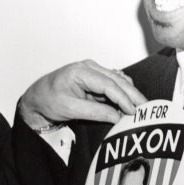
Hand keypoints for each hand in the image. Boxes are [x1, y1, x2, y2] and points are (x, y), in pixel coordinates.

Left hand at [19, 60, 145, 127]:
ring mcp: (93, 71)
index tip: (133, 111)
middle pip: (117, 80)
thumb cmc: (49, 100)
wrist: (38, 98)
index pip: (109, 84)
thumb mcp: (70, 109)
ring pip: (118, 81)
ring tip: (140, 106)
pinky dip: (122, 92)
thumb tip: (117, 116)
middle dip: (132, 94)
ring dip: (129, 93)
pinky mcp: (95, 79)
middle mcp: (89, 67)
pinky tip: (129, 102)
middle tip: (146, 108)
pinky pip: (113, 84)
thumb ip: (95, 112)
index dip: (123, 98)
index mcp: (81, 71)